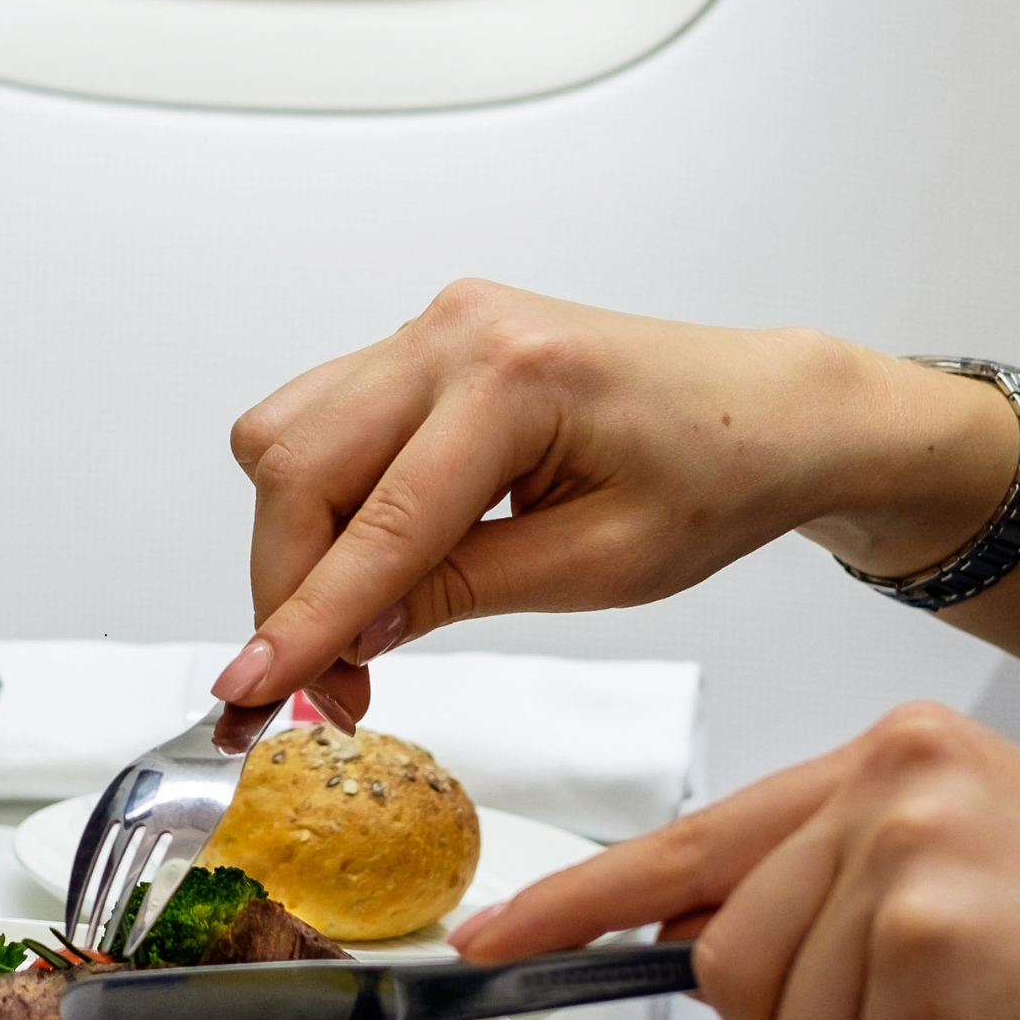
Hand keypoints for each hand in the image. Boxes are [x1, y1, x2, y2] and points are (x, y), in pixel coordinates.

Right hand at [210, 280, 1017, 723]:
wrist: (768, 410)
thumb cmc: (715, 479)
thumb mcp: (600, 567)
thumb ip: (462, 591)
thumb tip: (350, 634)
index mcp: (518, 378)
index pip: (381, 521)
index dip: (309, 617)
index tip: (250, 688)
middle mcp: (457, 332)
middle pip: (297, 468)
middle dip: (289, 589)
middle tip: (324, 691)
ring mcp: (432, 327)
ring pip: (286, 439)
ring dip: (293, 546)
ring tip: (350, 632)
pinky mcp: (422, 344)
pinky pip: (318, 419)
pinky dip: (318, 503)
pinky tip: (367, 562)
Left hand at [451, 703, 1019, 1019]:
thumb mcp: (963, 895)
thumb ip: (828, 902)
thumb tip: (703, 946)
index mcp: (890, 757)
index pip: (695, 836)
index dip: (584, 901)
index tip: (501, 935)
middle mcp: (888, 777)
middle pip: (726, 962)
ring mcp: (905, 843)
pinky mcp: (931, 929)